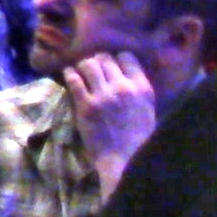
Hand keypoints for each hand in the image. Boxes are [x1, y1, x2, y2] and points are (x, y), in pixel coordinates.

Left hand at [64, 51, 156, 199]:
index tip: (111, 64)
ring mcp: (103, 95)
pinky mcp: (85, 104)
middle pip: (105, 58)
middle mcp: (123, 87)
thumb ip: (136, 89)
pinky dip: (70, 74)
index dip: (117, 58)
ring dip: (83, 66)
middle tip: (93, 68)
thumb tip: (124, 72)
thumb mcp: (147, 109)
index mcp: (142, 88)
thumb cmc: (139, 138)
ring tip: (80, 71)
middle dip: (98, 61)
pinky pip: (74, 79)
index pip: (127, 57)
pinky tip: (70, 75)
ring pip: (88, 64)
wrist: (124, 159)